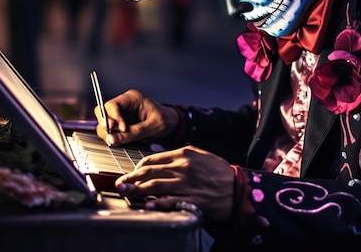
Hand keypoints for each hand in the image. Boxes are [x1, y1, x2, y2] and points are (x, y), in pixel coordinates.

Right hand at [94, 89, 178, 145]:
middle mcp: (123, 104)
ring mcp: (120, 113)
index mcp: (132, 98)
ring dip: (108, 132)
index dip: (113, 118)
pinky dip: (111, 136)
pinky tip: (120, 140)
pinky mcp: (120, 123)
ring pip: (103, 122)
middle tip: (114, 136)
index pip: (112, 105)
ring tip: (120, 139)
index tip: (122, 129)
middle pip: (102, 112)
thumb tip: (111, 139)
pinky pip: (109, 129)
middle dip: (106, 125)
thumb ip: (133, 133)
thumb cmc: (165, 120)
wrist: (170, 124)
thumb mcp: (152, 127)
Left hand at [115, 145, 234, 221]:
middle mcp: (183, 167)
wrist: (239, 188)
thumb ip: (181, 156)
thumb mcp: (201, 155)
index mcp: (184, 154)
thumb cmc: (220, 172)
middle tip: (121, 183)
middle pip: (149, 172)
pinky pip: (170, 202)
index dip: (138, 167)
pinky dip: (157, 205)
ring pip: (154, 186)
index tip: (131, 173)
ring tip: (127, 193)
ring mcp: (186, 184)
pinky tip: (147, 206)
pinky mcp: (191, 200)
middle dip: (131, 178)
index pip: (153, 159)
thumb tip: (160, 163)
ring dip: (137, 190)